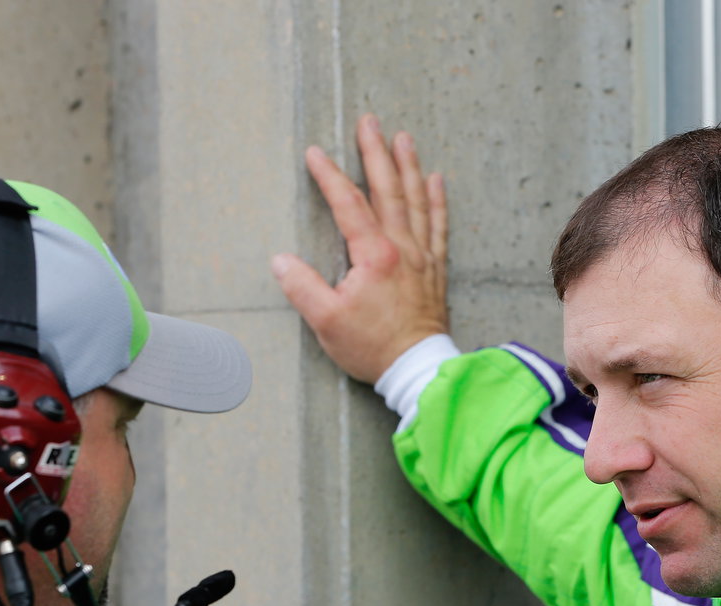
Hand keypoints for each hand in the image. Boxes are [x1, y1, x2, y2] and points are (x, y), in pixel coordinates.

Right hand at [271, 114, 448, 383]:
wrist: (418, 369)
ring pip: (416, 201)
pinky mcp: (435, 270)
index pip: (348, 205)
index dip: (329, 176)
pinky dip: (437, 201)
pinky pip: (438, 226)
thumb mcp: (326, 322)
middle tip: (369, 122)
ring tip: (403, 138)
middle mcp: (402, 248)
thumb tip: (281, 261)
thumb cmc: (372, 348)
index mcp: (374, 256)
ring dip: (408, 167)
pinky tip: (437, 180)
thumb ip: (302, 287)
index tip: (315, 153)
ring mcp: (422, 257)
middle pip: (388, 190)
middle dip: (376, 153)